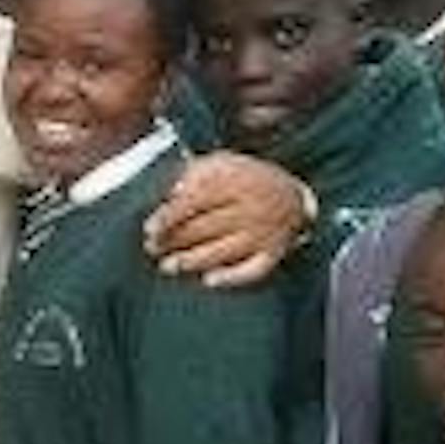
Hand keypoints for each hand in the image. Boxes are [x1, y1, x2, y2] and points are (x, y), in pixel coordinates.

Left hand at [146, 153, 311, 287]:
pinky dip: (231, 277)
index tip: (150, 228)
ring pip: (222, 251)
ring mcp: (263, 233)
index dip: (170, 216)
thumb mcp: (222, 163)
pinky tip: (208, 281)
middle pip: (205, 228)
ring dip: (191, 261)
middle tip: (151, 247)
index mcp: (236, 181)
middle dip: (173, 240)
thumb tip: (169, 192)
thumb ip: (194, 173)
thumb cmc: (248, 179)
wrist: (294, 196)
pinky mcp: (273, 253)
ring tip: (167, 266)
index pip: (197, 200)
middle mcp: (251, 208)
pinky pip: (252, 270)